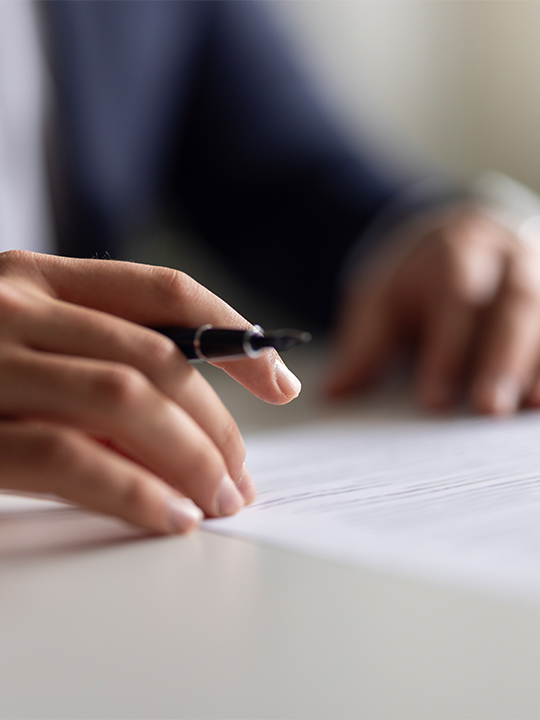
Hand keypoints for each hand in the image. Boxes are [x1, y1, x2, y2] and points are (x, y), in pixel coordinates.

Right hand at [0, 251, 300, 532]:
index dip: (236, 336)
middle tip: (242, 477)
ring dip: (190, 457)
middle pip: (156, 355)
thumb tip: (196, 434)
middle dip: (216, 423)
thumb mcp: (25, 353)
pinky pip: (70, 458)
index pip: (164, 292)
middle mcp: (11, 306)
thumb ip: (97, 370)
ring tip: (219, 500)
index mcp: (36, 278)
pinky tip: (171, 516)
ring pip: (126, 399)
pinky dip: (135, 492)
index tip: (280, 381)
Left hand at [326, 207, 539, 414]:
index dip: (447, 349)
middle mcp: (510, 257)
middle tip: (489, 409)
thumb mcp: (382, 297)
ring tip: (530, 408)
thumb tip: (336, 391)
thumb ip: (365, 342)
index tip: (433, 399)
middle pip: (516, 303)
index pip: (456, 298)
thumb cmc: (418, 278)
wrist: (461, 236)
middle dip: (504, 358)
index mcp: (458, 250)